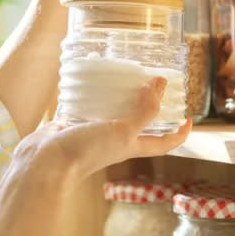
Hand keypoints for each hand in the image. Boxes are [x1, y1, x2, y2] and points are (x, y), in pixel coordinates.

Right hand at [15, 77, 191, 184]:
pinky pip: (86, 104)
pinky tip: (89, 74)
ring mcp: (92, 131)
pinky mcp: (72, 123)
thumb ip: (144, 111)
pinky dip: (90, 90)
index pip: (163, 143)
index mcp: (130, 146)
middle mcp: (114, 140)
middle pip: (139, 123)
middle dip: (148, 104)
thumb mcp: (122, 131)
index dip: (179, 134)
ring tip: (123, 71)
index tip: (189, 118)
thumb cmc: (87, 151)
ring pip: (111, 110)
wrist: (45, 164)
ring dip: (118, 93)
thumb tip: (161, 84)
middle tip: (153, 81)